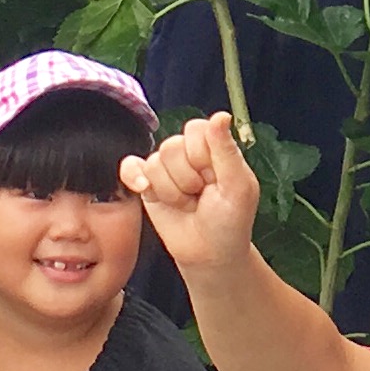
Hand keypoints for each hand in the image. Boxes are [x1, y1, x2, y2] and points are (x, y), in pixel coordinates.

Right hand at [121, 112, 263, 277]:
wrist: (209, 255)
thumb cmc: (230, 222)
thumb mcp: (238, 187)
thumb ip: (226, 150)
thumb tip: (221, 115)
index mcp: (214, 146)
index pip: (195, 130)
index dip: (200, 156)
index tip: (213, 178)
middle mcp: (189, 153)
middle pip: (172, 147)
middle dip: (186, 180)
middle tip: (201, 196)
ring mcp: (167, 168)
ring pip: (154, 163)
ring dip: (171, 192)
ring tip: (188, 204)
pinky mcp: (148, 184)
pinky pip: (131, 167)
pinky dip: (135, 177)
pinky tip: (146, 189)